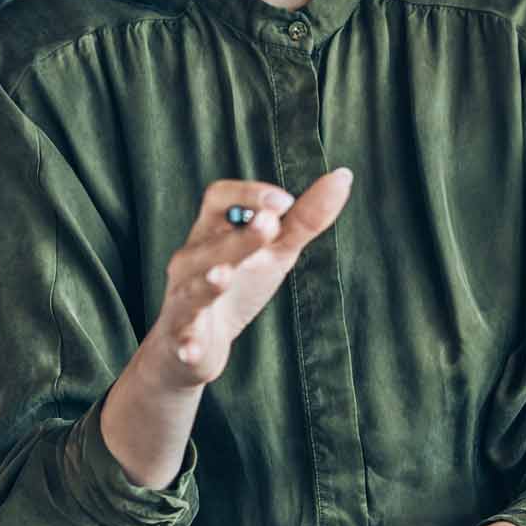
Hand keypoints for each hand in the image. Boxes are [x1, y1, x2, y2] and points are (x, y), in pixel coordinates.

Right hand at [145, 169, 353, 387]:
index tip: (285, 201)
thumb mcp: (276, 250)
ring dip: (208, 280)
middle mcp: (193, 259)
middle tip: (270, 226)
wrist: (198, 342)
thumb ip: (307, 217)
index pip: (219, 198)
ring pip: (192, 286)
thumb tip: (343, 175)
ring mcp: (185, 297)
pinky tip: (192, 350)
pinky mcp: (182, 335)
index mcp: (214, 231)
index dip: (249, 194)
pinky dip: (186, 343)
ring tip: (223, 275)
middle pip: (211, 241)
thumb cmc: (240, 284)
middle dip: (240, 236)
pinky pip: (182, 337)